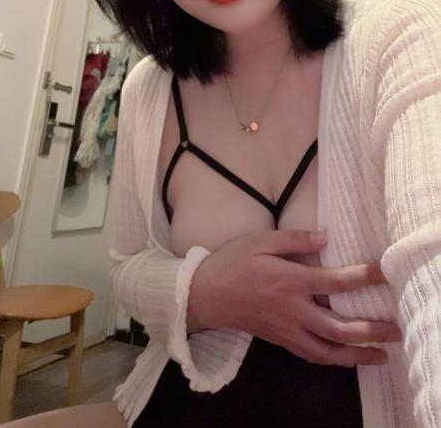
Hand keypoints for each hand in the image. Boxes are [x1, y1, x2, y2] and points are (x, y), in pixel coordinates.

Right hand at [188, 229, 400, 366]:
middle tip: (394, 329)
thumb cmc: (233, 262)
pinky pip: (311, 355)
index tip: (382, 272)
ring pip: (328, 350)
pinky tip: (345, 358)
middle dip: (370, 330)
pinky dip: (332, 359)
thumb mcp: (261, 240)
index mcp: (291, 281)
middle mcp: (293, 310)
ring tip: (380, 355)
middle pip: (339, 327)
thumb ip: (294, 239)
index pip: (336, 282)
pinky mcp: (280, 340)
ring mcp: (287, 329)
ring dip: (357, 355)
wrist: (205, 295)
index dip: (363, 277)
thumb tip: (326, 238)